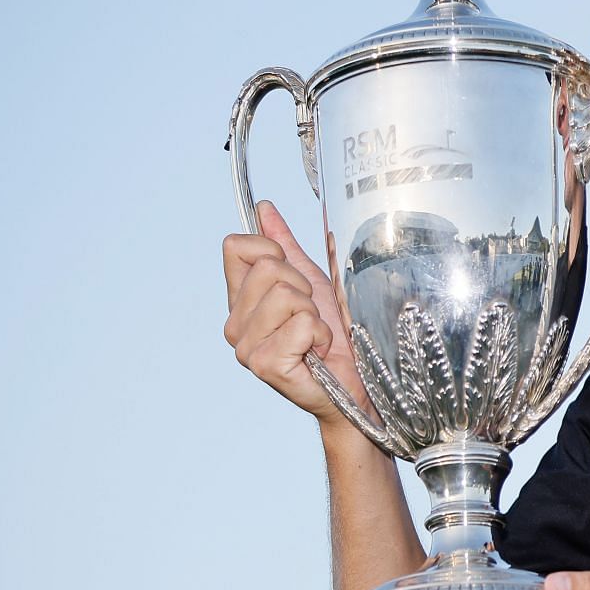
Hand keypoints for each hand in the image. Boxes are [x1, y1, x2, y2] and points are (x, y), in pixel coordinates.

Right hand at [221, 200, 368, 421]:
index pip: (235, 247)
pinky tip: (316, 353)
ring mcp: (245, 346)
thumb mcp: (310, 281)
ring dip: (314, 314)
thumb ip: (284, 246)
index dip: (272, 250)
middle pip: (266, 268)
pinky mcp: (264, 364)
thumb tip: (263, 208)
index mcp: (240, 300)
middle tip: (311, 315)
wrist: (354, 381)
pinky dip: (320, 335)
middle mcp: (235, 323)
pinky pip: (301, 324)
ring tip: (314, 336)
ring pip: (285, 295)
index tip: (294, 278)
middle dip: (302, 287)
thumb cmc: (334, 335)